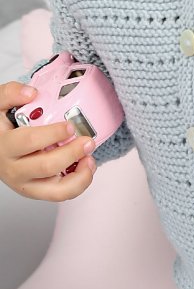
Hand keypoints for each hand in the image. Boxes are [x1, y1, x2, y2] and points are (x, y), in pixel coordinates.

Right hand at [0, 81, 96, 200]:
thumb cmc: (0, 130)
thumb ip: (10, 94)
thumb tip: (31, 93)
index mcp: (4, 146)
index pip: (29, 141)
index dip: (53, 134)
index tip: (70, 125)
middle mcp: (14, 169)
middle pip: (46, 167)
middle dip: (72, 153)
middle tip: (87, 141)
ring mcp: (26, 184)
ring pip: (56, 191)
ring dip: (80, 176)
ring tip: (90, 159)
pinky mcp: (38, 191)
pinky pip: (61, 195)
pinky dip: (79, 183)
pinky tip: (85, 166)